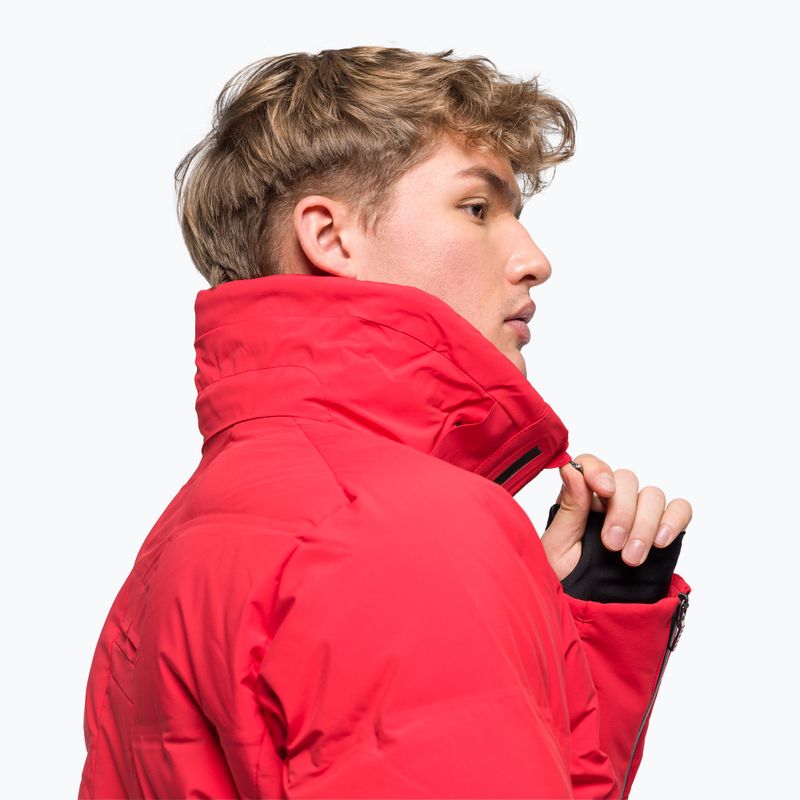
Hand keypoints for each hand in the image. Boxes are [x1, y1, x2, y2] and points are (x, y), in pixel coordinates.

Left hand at [540, 453, 692, 581]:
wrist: (589, 618)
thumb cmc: (565, 583)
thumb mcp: (557, 549)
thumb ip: (569, 509)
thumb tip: (573, 470)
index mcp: (579, 500)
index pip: (591, 465)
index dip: (599, 470)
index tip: (603, 492)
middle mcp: (610, 502)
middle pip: (626, 479)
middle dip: (622, 512)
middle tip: (612, 545)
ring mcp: (638, 516)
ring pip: (652, 495)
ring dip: (645, 525)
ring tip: (631, 559)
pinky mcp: (663, 533)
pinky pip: (679, 509)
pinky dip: (675, 520)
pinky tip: (661, 542)